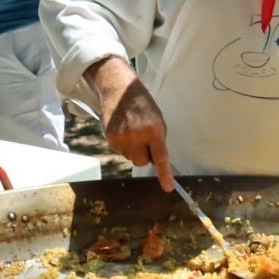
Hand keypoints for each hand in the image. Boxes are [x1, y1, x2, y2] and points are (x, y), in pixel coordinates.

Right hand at [99, 72, 174, 190]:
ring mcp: (121, 137)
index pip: (160, 157)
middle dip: (143, 156)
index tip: (168, 188)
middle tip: (143, 141)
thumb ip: (157, 140)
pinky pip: (120, 151)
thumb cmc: (143, 105)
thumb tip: (155, 160)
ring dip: (132, 149)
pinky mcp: (109, 138)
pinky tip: (122, 129)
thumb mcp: (157, 120)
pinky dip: (123, 144)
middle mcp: (137, 135)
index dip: (165, 174)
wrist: (119, 89)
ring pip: (130, 157)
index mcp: (153, 130)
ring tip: (131, 129)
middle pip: (141, 162)